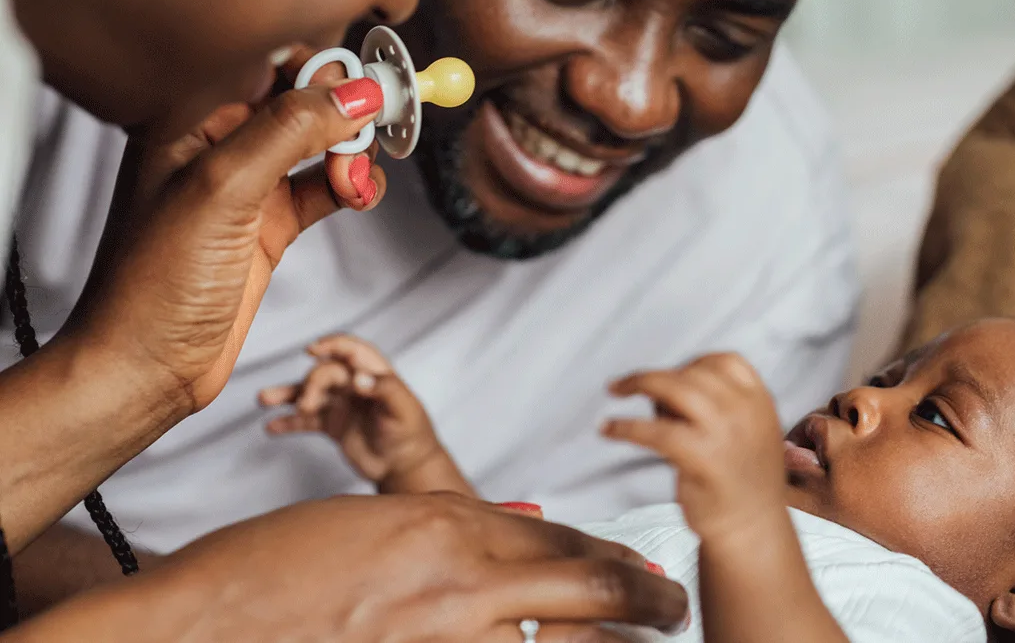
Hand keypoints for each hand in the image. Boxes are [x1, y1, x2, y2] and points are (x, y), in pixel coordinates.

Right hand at [8, 494, 688, 641]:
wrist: (201, 620)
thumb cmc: (273, 566)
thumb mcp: (374, 523)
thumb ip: (446, 534)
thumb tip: (503, 545)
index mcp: (444, 522)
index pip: (559, 534)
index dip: (611, 553)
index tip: (636, 566)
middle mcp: (458, 580)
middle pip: (589, 582)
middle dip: (646, 598)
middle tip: (674, 608)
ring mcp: (443, 638)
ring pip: (565, 639)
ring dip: (612, 642)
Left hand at [56, 79, 388, 414]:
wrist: (146, 367)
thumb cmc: (153, 284)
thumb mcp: (223, 188)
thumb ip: (290, 131)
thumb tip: (353, 94)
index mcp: (188, 118)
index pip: (267, 61)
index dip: (321, 66)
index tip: (368, 82)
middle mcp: (217, 144)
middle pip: (301, 99)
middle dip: (345, 110)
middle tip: (374, 129)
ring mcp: (246, 186)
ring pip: (319, 143)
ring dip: (352, 151)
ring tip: (356, 175)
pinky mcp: (269, 225)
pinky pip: (324, 187)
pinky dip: (351, 185)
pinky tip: (358, 194)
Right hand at [260, 334, 468, 494]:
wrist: (405, 466)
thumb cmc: (412, 433)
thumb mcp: (404, 409)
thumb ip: (385, 389)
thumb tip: (358, 378)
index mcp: (374, 374)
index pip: (351, 350)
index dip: (333, 345)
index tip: (312, 349)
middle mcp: (354, 385)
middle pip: (324, 373)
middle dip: (311, 385)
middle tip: (307, 406)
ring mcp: (341, 404)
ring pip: (308, 393)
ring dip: (286, 394)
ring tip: (264, 399)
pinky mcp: (332, 425)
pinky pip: (304, 421)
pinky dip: (288, 422)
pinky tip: (271, 426)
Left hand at [605, 354, 786, 541]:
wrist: (752, 532)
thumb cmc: (742, 486)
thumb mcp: (749, 433)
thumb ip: (721, 407)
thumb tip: (670, 388)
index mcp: (760, 403)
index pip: (726, 361)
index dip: (693, 363)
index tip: (672, 373)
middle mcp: (745, 412)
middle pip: (692, 371)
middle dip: (661, 377)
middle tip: (633, 386)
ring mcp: (725, 434)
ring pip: (673, 387)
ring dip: (638, 383)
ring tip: (616, 389)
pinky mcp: (701, 459)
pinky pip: (654, 431)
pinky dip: (625, 426)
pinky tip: (609, 428)